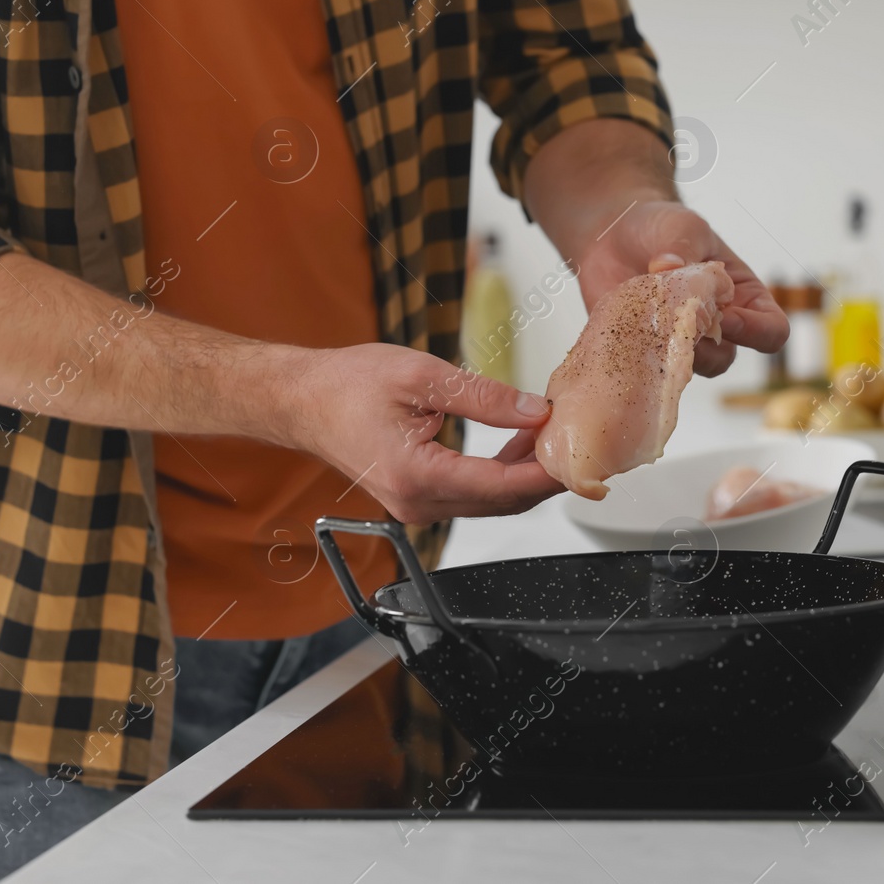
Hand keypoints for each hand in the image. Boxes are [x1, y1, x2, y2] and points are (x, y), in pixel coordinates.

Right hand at [290, 343, 564, 523]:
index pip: (502, 487)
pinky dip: (502, 476)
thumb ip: (483, 397)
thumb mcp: (421, 376)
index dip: (547, 473)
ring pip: (491, 503)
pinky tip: (518, 447)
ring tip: (554, 437)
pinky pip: (473, 496)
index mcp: (417, 476)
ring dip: (526, 476)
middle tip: (579, 442)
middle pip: (503, 503)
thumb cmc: (346, 386)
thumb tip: (534, 412)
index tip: (579, 455)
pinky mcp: (418, 499)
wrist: (303, 401)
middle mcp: (418, 503)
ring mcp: (417, 507)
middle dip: (545, 475)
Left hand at [575, 199, 788, 376]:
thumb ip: (683, 246)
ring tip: (649, 322)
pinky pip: (646, 364)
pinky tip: (624, 326)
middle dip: (704, 347)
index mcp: (742, 296)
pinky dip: (639, 351)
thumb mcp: (683, 225)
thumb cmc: (663, 226)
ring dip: (669, 351)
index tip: (725, 316)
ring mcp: (678, 340)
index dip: (756, 332)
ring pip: (685, 367)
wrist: (615, 232)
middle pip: (726, 359)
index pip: (771, 330)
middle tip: (678, 322)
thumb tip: (667, 269)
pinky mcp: (643, 346)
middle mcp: (715, 326)